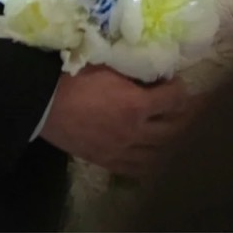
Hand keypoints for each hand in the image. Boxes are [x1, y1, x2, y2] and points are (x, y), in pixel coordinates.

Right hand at [39, 66, 191, 176]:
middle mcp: (134, 131)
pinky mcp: (107, 161)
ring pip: (158, 153)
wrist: (43, 103)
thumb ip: (131, 69)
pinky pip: (137, 168)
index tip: (179, 82)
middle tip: (189, 106)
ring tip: (176, 130)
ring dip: (171, 141)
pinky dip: (150, 161)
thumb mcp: (107, 64)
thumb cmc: (74, 76)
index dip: (181, 89)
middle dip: (185, 116)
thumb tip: (149, 66)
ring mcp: (121, 150)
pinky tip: (155, 156)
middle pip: (172, 129)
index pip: (173, 99)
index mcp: (135, 105)